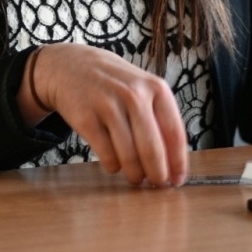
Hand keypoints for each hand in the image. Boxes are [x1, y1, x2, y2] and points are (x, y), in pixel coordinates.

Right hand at [20, 44, 188, 187]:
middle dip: (157, 174)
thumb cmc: (116, 84)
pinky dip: (113, 166)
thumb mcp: (143, 90)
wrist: (73, 66)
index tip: (177, 180)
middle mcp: (134, 95)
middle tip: (156, 185)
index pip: (175, 133)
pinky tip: (114, 163)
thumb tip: (174, 164)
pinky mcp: (86, 118)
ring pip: (129, 156)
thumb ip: (160, 120)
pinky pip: (107, 155)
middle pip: (152, 149)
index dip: (177, 163)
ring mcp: (108, 105)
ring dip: (135, 174)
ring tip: (135, 177)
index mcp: (156, 88)